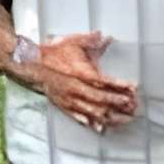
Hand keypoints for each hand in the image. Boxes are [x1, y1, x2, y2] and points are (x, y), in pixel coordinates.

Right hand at [20, 32, 137, 129]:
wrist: (30, 64)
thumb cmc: (52, 52)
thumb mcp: (71, 41)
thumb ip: (89, 40)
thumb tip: (103, 35)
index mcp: (80, 73)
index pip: (104, 81)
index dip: (120, 85)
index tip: (133, 88)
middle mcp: (76, 88)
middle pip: (101, 99)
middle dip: (118, 104)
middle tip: (133, 107)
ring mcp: (69, 98)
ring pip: (92, 111)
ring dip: (109, 117)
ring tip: (124, 120)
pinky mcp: (63, 104)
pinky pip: (78, 116)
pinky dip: (89, 123)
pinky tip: (99, 128)